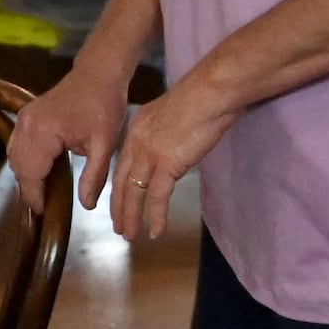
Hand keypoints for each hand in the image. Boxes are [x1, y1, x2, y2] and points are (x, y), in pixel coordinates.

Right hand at [6, 59, 133, 220]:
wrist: (97, 74)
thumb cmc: (104, 105)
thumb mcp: (105, 144)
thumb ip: (94, 176)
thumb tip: (87, 205)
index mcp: (45, 131)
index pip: (31, 173)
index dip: (35, 196)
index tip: (45, 213)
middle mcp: (27, 124)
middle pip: (18, 167)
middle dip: (29, 189)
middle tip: (46, 206)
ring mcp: (23, 118)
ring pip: (14, 157)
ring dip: (26, 176)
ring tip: (44, 191)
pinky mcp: (25, 116)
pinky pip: (17, 146)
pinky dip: (25, 162)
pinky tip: (40, 171)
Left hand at [92, 82, 235, 244]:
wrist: (210, 93)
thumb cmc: (201, 99)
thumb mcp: (174, 117)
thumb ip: (166, 135)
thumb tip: (171, 150)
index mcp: (137, 128)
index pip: (123, 164)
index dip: (119, 187)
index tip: (118, 203)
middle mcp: (137, 142)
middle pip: (122, 181)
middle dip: (119, 207)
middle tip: (118, 226)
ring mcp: (149, 153)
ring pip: (134, 192)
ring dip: (131, 217)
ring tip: (129, 235)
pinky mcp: (167, 163)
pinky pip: (158, 197)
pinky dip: (155, 216)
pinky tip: (155, 231)